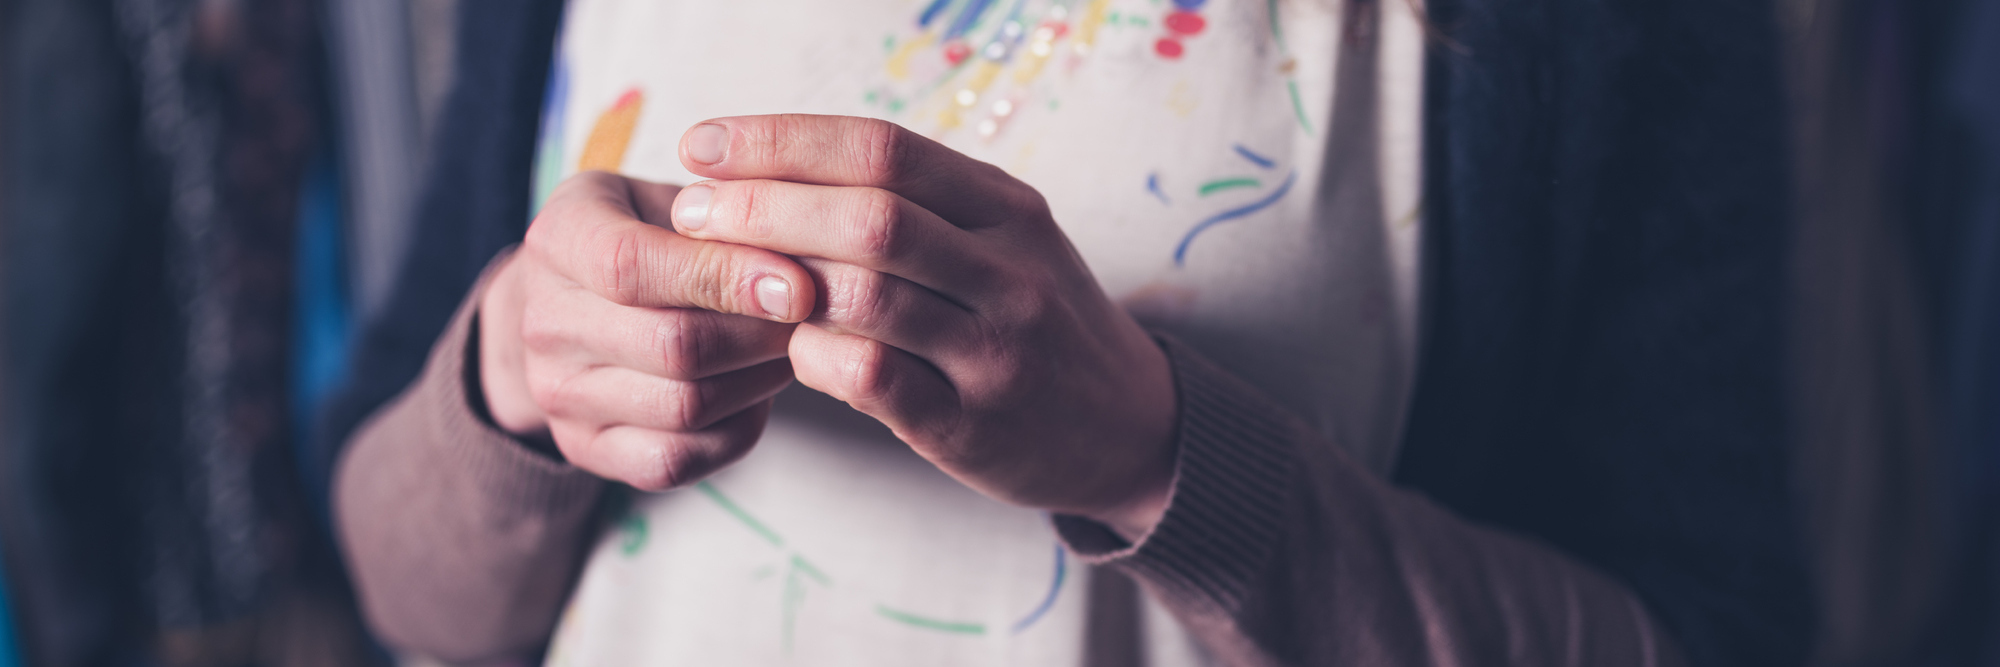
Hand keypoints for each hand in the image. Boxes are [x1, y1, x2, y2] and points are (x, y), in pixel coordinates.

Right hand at [477, 171, 817, 490]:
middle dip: (760, 336)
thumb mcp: (671, 199)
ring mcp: (558, 394)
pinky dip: (736, 428)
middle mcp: (543, 322)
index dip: (724, 278)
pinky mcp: (584, 449)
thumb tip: (800, 253)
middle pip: (671, 347)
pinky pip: (677, 459)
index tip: (799, 287)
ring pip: (684, 407)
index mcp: (559, 239)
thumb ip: (724, 217)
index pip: (632, 266)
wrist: (573, 302)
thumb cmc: (646, 234)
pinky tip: (756, 390)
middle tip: (812, 320)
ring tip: (787, 348)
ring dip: (757, 381)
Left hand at [667, 115, 1177, 537]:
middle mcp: (1012, 272)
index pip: (883, 148)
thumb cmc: (1036, 318)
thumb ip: (915, 201)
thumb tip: (770, 165)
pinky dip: (812, 355)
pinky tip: (788, 346)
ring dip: (774, 280)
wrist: (1128, 425)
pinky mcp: (971, 425)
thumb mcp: (1005, 238)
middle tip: (691, 211)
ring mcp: (996, 352)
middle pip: (868, 215)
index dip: (782, 140)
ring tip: (721, 276)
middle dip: (761, 206)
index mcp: (1010, 208)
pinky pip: (871, 378)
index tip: (705, 145)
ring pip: (864, 295)